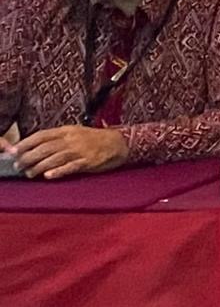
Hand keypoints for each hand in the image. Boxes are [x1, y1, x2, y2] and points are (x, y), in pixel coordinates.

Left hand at [6, 125, 129, 178]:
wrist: (119, 143)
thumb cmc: (93, 139)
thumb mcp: (74, 132)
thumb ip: (56, 138)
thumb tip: (35, 146)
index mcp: (66, 131)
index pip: (41, 135)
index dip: (26, 143)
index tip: (14, 151)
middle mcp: (71, 140)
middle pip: (45, 148)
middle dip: (28, 158)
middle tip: (18, 166)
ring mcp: (80, 151)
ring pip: (54, 159)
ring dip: (39, 167)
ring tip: (29, 174)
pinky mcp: (88, 162)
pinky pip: (71, 167)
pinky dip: (59, 171)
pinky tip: (48, 176)